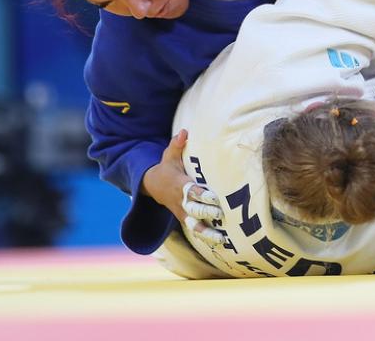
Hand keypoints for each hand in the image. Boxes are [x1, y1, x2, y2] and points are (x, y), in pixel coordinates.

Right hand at [142, 130, 225, 245]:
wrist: (152, 185)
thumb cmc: (167, 168)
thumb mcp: (169, 155)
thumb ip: (177, 144)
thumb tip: (184, 131)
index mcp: (179, 185)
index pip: (190, 191)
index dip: (201, 195)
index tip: (214, 198)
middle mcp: (180, 201)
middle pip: (193, 210)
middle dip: (206, 213)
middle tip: (221, 214)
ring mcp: (182, 212)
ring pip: (193, 226)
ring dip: (207, 233)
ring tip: (222, 239)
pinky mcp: (184, 219)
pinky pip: (195, 231)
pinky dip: (206, 237)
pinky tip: (222, 243)